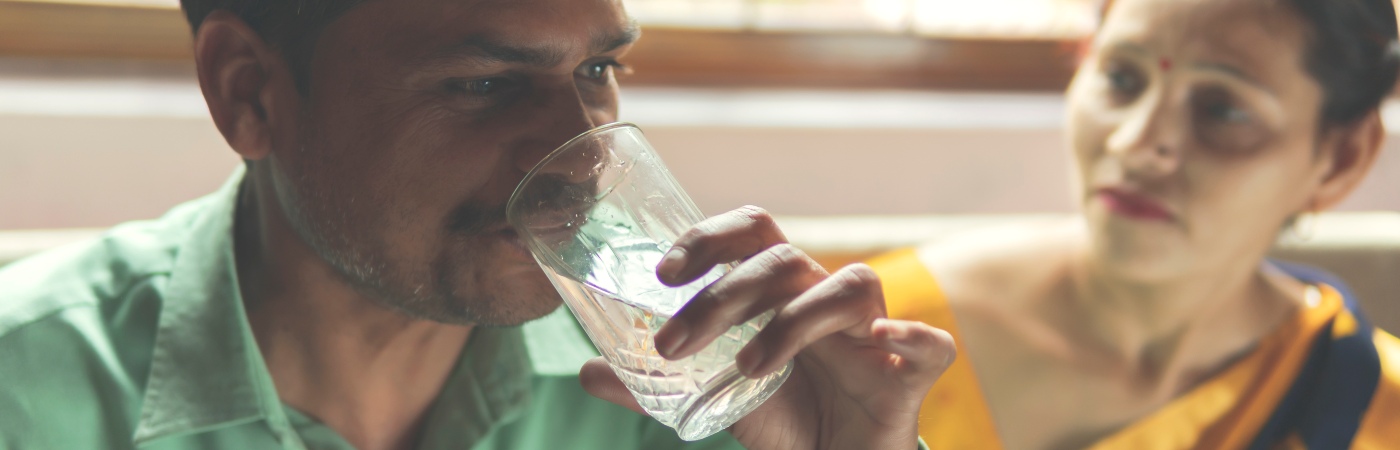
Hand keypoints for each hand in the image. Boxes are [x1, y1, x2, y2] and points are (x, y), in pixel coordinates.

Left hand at [580, 206, 955, 449]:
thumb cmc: (785, 416)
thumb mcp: (713, 399)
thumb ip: (653, 388)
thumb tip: (587, 369)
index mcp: (781, 291)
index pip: (751, 232)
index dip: (710, 238)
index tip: (663, 274)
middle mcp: (824, 296)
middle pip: (782, 259)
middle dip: (722, 296)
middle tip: (672, 345)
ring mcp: (872, 330)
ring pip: (846, 285)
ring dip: (792, 322)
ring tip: (747, 369)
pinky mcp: (910, 372)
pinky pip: (930, 343)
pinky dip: (911, 334)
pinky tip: (881, 340)